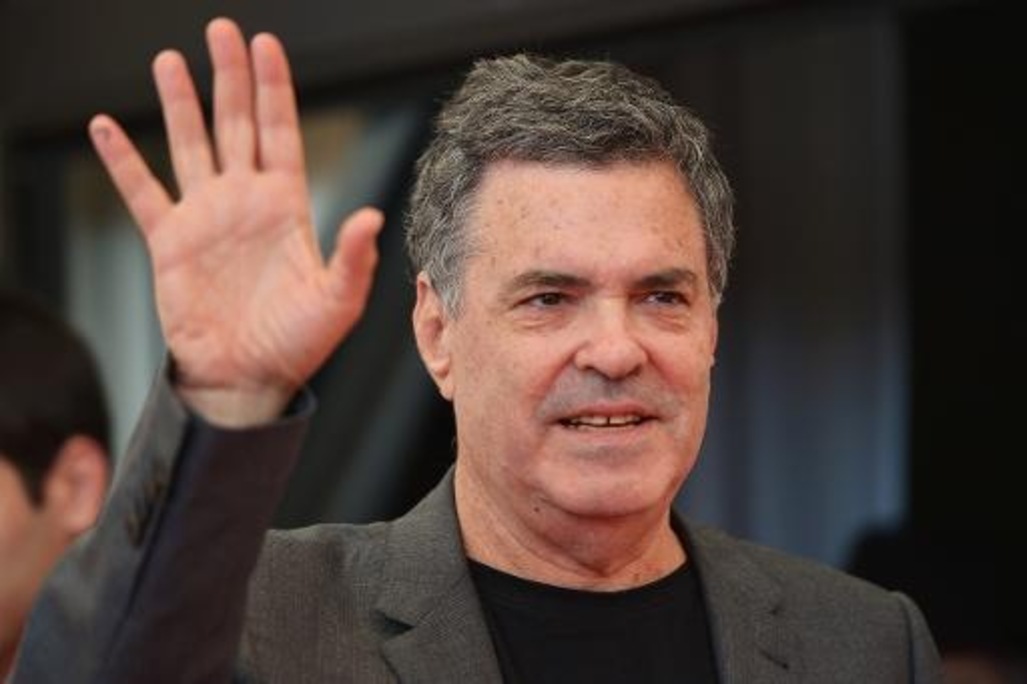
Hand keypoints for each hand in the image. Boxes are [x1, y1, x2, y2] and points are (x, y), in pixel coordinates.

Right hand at [89, 18, 382, 425]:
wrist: (246, 378)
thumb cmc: (296, 345)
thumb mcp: (337, 303)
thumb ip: (353, 259)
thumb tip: (370, 216)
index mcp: (287, 208)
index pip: (280, 134)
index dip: (273, 90)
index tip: (267, 46)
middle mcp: (245, 202)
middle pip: (236, 124)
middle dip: (230, 77)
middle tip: (222, 31)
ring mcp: (206, 218)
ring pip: (191, 145)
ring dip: (180, 104)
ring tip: (169, 61)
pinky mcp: (170, 242)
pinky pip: (142, 192)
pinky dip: (122, 161)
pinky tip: (106, 128)